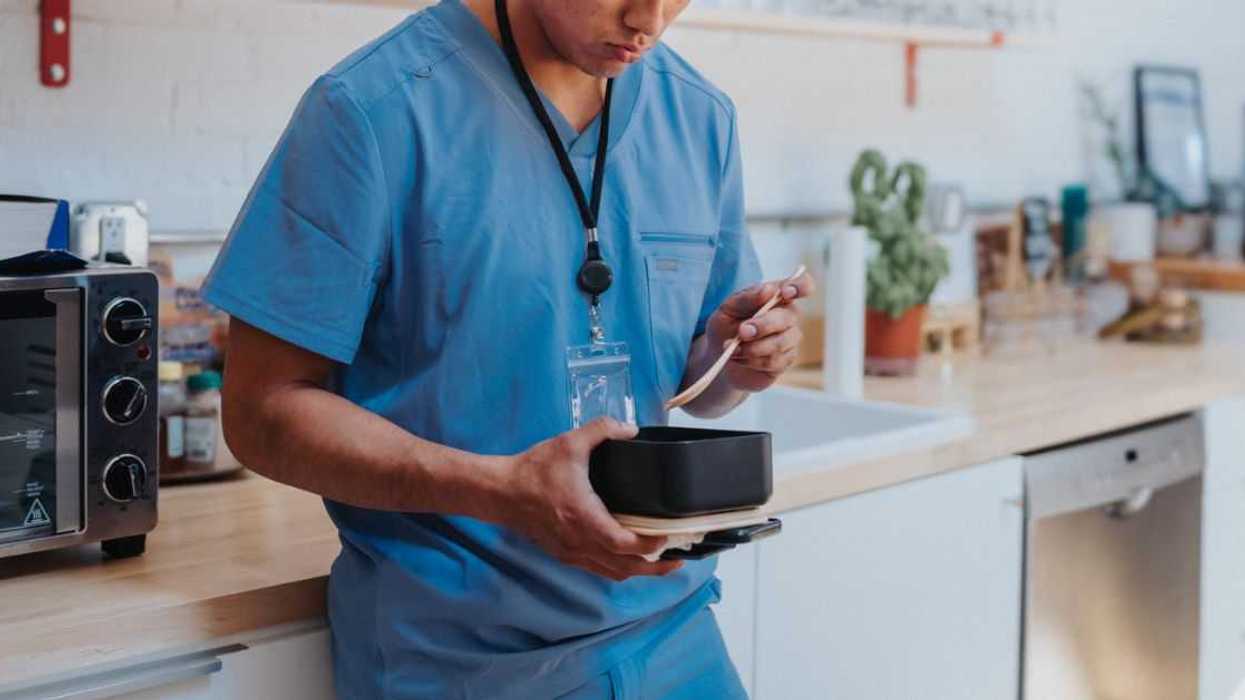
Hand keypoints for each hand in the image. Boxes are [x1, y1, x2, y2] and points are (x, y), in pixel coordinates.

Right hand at [496, 418, 682, 581]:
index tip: (669, 538)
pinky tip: (628, 560)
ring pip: (612, 573)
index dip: (650, 546)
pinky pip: (597, 569)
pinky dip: (618, 569)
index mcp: (584, 517)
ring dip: (638, 572)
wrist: (500, 492)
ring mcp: (571, 552)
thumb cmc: (532, 470)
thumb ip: (601, 430)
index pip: (624, 544)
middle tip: (677, 561)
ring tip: (660, 564)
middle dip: (654, 568)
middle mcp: (579, 541)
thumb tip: (630, 429)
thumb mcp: (569, 443)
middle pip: (624, 568)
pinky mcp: (564, 554)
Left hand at [706, 272, 816, 392]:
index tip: (785, 292)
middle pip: (787, 318)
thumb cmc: (727, 326)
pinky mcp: (785, 360)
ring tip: (732, 348)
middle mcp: (789, 316)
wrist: (719, 355)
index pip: (802, 285)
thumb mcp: (728, 308)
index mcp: (778, 296)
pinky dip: (752, 360)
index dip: (800, 287)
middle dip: (763, 325)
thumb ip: (747, 298)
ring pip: (780, 343)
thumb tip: (768, 289)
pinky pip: (773, 361)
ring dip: (753, 347)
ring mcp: (790, 339)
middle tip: (742, 331)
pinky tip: (738, 357)